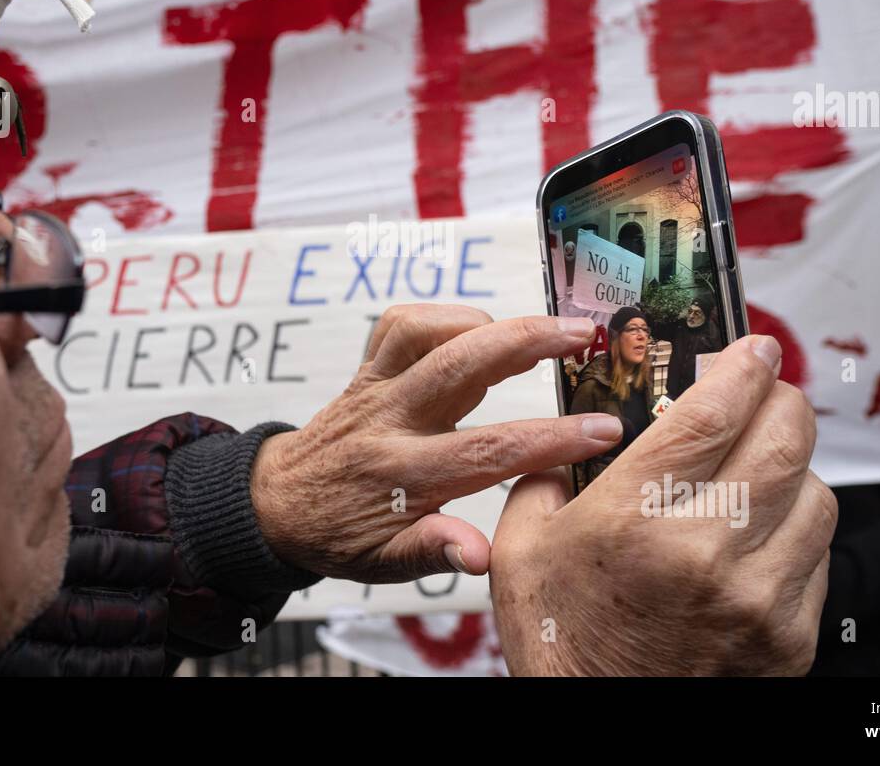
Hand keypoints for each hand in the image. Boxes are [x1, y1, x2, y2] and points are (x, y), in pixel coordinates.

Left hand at [249, 303, 623, 581]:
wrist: (276, 504)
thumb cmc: (339, 536)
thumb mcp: (382, 564)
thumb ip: (434, 552)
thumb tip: (485, 556)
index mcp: (402, 477)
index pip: (489, 452)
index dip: (552, 438)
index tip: (603, 429)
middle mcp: (389, 422)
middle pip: (461, 366)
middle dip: (528, 342)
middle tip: (584, 335)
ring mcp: (374, 388)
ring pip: (427, 333)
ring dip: (488, 322)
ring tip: (541, 331)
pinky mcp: (365, 368)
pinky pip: (400, 323)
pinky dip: (444, 316)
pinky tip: (478, 330)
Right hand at [491, 334, 836, 675]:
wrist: (601, 734)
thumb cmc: (562, 648)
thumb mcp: (521, 551)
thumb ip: (544, 477)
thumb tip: (580, 431)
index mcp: (634, 518)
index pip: (714, 412)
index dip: (743, 366)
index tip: (751, 348)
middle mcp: (705, 551)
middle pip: (786, 440)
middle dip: (783, 399)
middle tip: (766, 391)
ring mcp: (758, 597)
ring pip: (816, 495)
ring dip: (793, 467)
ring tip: (759, 469)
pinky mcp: (789, 636)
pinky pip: (818, 556)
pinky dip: (797, 531)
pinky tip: (760, 535)